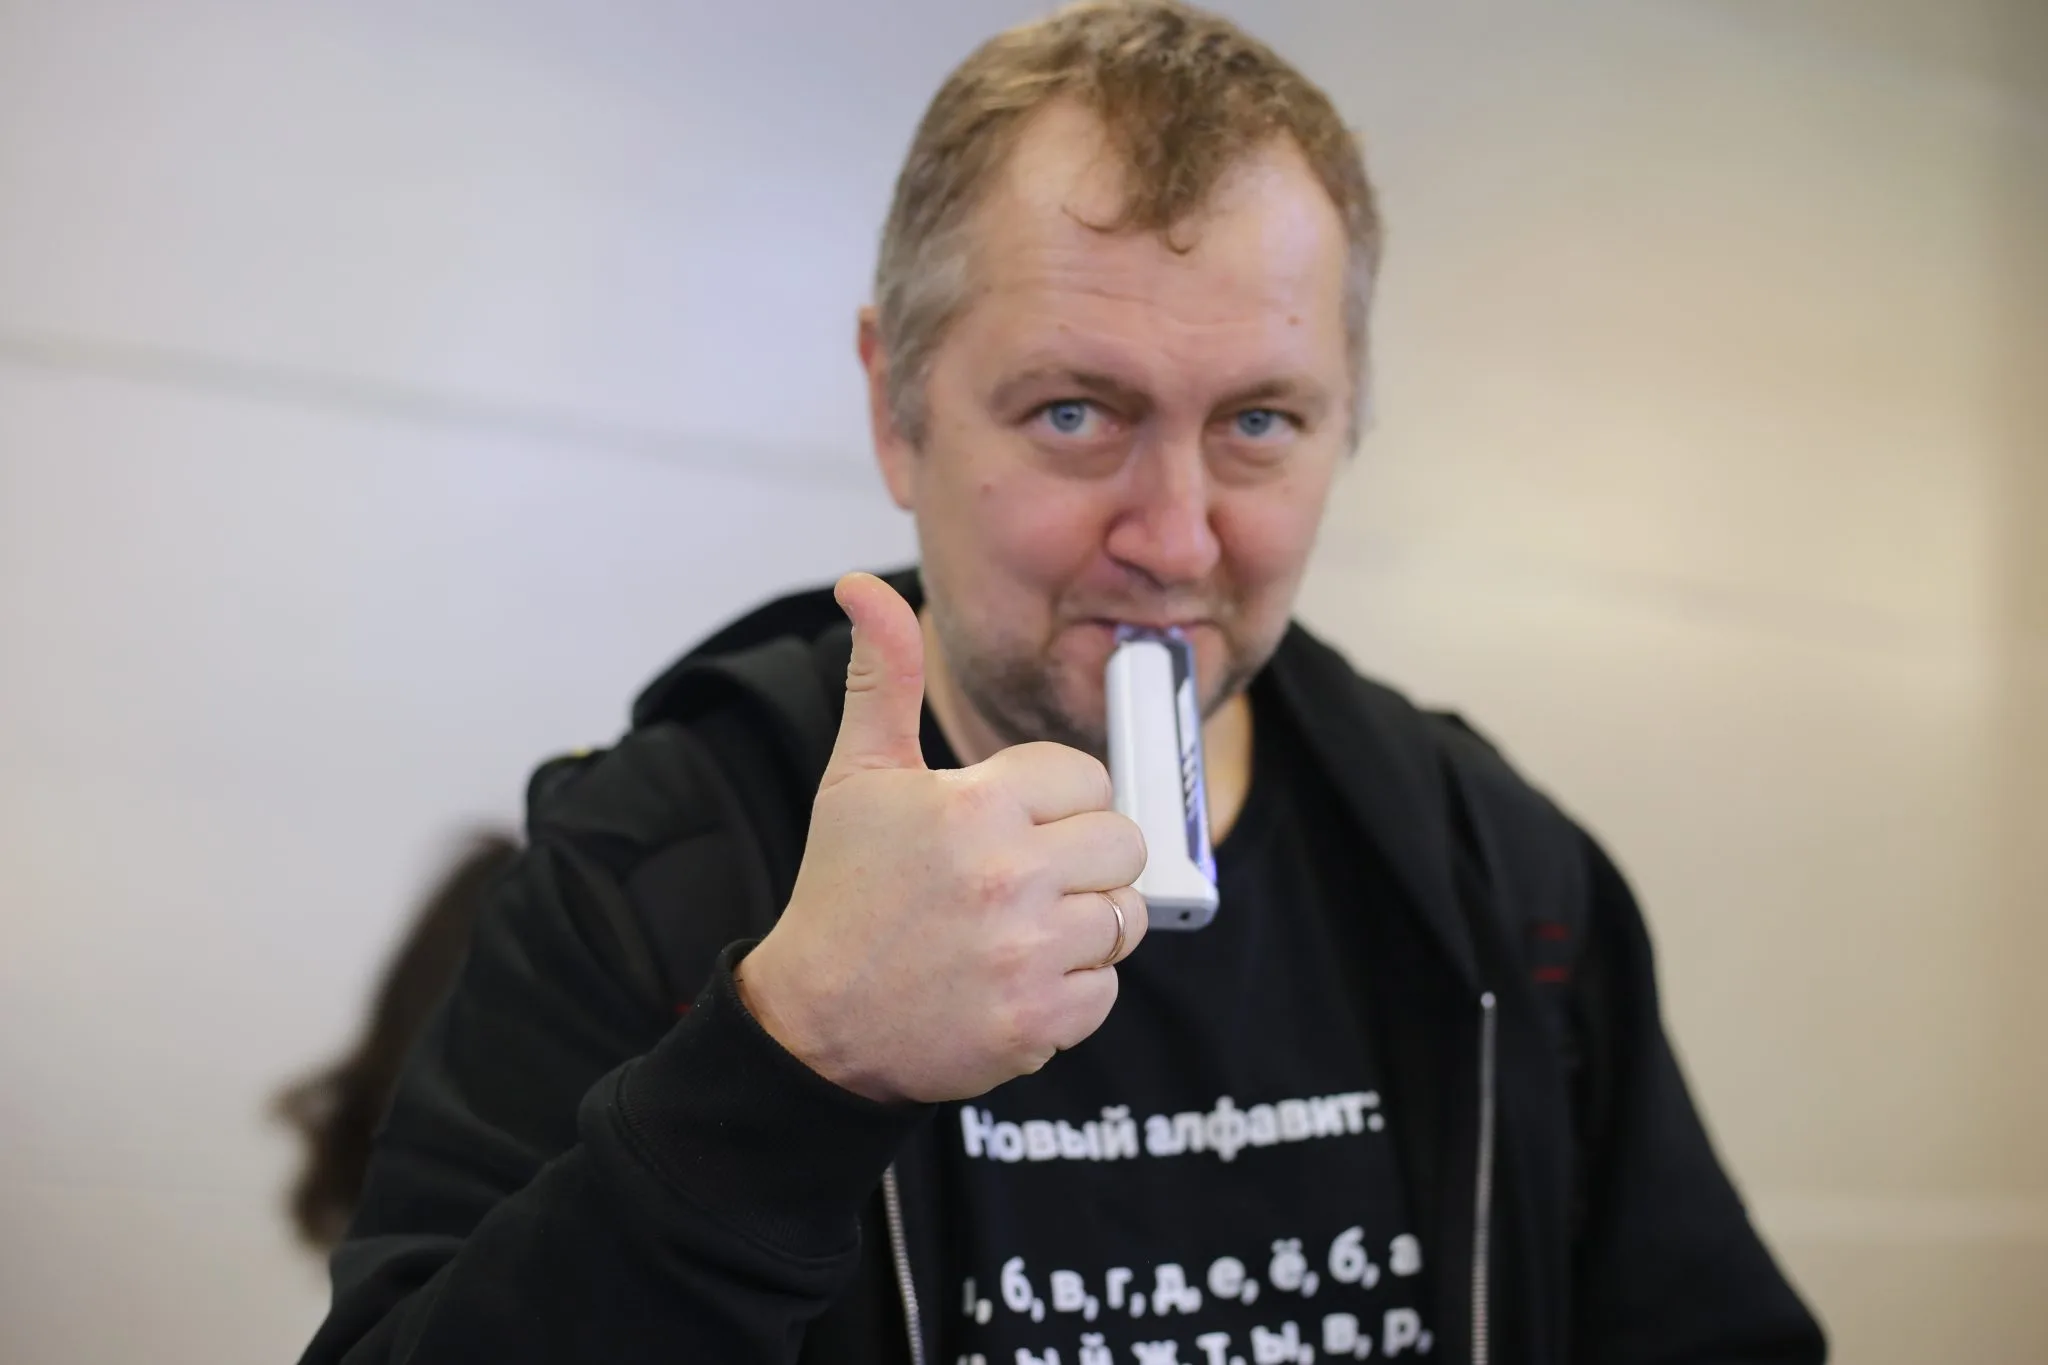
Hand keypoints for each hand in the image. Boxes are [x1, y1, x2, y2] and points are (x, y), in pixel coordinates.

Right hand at [734, 572, 1148, 1103]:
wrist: (814, 1024)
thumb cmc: (844, 892)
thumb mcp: (858, 776)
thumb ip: (883, 675)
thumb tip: (863, 586)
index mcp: (975, 805)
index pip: (1088, 779)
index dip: (1053, 803)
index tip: (1005, 828)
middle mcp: (1009, 876)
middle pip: (1124, 844)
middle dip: (1082, 860)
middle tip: (1019, 881)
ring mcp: (1028, 954)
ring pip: (1126, 916)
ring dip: (1082, 926)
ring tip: (1017, 931)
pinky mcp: (1040, 1022)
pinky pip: (1107, 987)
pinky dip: (1070, 991)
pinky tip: (1012, 981)